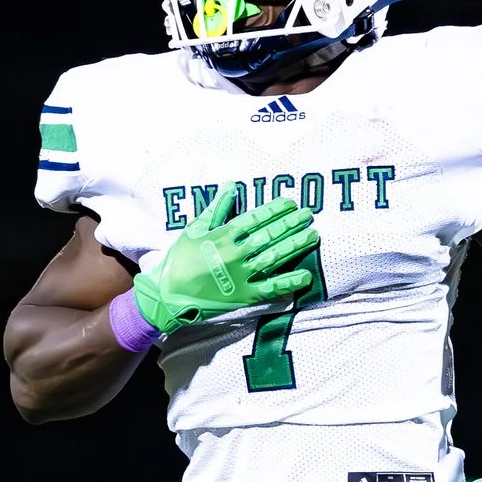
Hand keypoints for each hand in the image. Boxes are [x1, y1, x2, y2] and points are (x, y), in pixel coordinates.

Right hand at [130, 182, 318, 334]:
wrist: (168, 294)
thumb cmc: (180, 259)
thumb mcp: (194, 229)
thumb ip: (216, 208)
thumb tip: (231, 185)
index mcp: (223, 236)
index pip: (255, 219)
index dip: (274, 210)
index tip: (290, 203)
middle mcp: (235, 254)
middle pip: (269, 236)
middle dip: (290, 224)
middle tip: (308, 215)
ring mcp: (241, 275)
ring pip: (274, 257)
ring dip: (295, 246)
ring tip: (312, 235)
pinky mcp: (244, 296)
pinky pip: (270, 288)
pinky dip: (288, 282)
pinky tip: (305, 275)